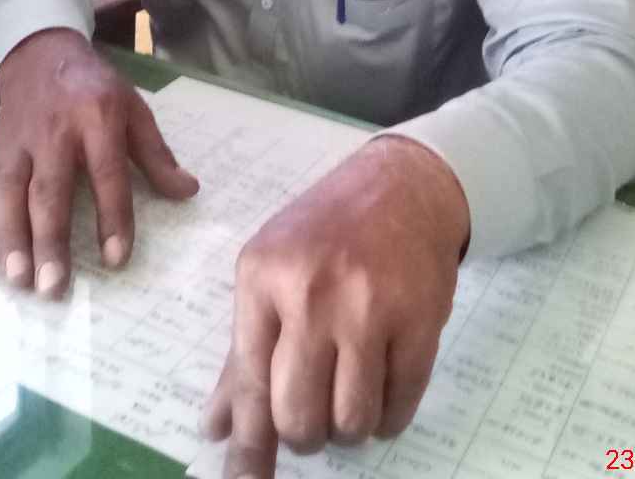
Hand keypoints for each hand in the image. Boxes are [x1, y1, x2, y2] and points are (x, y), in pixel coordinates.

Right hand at [0, 27, 197, 297]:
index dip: (112, 217)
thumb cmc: (95, 90)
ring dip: (13, 239)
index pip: (106, 173)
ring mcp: (19, 142)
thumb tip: (188, 191)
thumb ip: (157, 154)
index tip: (116, 259)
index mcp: (97, 119)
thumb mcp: (133, 109)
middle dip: (50, 239)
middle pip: (50, 190)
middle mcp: (55, 132)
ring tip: (20, 280)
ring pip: (12, 193)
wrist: (42, 55)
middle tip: (53, 286)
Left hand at [201, 136, 468, 478]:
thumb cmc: (327, 232)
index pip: (250, 383)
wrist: (403, 186)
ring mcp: (369, 306)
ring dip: (348, 428)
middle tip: (314, 412)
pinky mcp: (419, 320)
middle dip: (305, 434)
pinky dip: (387, 415)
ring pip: (351, 422)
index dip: (248, 448)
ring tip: (349, 392)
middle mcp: (312, 292)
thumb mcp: (272, 272)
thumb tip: (215, 428)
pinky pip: (398, 408)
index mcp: (263, 276)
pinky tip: (383, 382)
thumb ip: (244, 352)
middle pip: (299, 417)